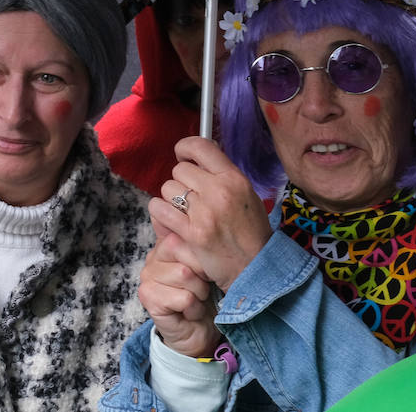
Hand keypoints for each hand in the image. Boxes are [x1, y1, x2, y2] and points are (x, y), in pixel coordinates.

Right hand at [139, 234, 223, 357]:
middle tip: (202, 287)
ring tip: (196, 300)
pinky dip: (194, 308)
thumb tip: (194, 211)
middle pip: (184, 250)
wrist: (199, 333)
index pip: (183, 233)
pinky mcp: (149, 298)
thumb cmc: (206, 297)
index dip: (203, 252)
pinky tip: (189, 312)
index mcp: (165, 245)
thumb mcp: (207, 265)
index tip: (207, 269)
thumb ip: (199, 242)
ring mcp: (148, 277)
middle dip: (203, 272)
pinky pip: (184, 298)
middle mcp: (152, 258)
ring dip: (200, 293)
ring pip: (185, 274)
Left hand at [150, 136, 272, 291]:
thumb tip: (197, 159)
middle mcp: (219, 191)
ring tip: (184, 213)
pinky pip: (159, 209)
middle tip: (190, 198)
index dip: (185, 148)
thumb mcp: (246, 194)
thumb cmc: (251, 232)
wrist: (256, 267)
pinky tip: (171, 222)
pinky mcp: (191, 233)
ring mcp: (204, 212)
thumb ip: (222, 176)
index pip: (200, 146)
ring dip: (171, 200)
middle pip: (179, 170)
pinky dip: (161, 214)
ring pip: (167, 188)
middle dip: (181, 182)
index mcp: (234, 178)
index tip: (182, 155)